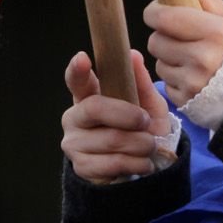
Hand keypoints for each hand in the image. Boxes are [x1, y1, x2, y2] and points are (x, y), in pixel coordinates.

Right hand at [61, 49, 171, 183]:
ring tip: (149, 146)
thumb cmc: (143, 128)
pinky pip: (114, 163)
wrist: (146, 165)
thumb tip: (133, 55)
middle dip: (129, 115)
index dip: (77, 70)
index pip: (76, 80)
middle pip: (95, 108)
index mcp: (88, 96)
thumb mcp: (148, 104)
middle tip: (146, 122)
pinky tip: (142, 162)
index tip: (82, 58)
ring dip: (141, 144)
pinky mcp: (81, 167)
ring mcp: (74, 144)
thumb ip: (140, 81)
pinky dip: (137, 162)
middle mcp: (74, 118)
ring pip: (112, 139)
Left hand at [143, 0, 222, 106]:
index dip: (154, 12)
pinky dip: (175, 78)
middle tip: (179, 36)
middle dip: (163, 36)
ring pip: (158, 62)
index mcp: (215, 33)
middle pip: (155, 40)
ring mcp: (193, 82)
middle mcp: (202, 58)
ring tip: (191, 58)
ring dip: (168, 58)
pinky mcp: (186, 100)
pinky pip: (165, 83)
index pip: (164, 17)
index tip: (158, 11)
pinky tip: (194, 76)